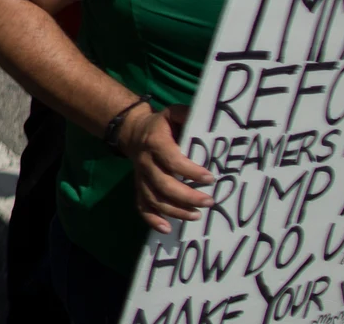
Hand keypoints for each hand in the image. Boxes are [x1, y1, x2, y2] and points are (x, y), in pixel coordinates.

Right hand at [118, 103, 213, 233]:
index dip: (191, 171)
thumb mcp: (173, 113)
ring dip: (175, 211)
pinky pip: (142, 206)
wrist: (132, 131)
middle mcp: (145, 162)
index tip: (210, 178)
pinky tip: (167, 229)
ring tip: (197, 216)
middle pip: (163, 184)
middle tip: (209, 202)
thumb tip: (210, 119)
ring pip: (154, 199)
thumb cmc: (162, 125)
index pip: (172, 160)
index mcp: (155, 143)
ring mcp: (140, 177)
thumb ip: (188, 115)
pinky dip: (152, 220)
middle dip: (187, 196)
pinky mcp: (139, 186)